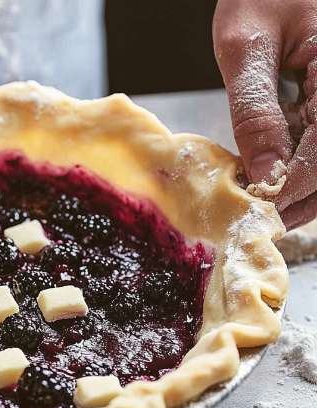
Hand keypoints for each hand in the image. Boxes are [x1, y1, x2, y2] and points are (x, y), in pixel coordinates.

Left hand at [214, 0, 316, 228]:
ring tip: (270, 198)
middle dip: (308, 193)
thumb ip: (254, 110)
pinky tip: (277, 167)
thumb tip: (264, 173)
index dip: (298, 183)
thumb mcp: (244, 45)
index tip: (263, 206)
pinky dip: (308, 156)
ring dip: (310, 182)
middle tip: (266, 215)